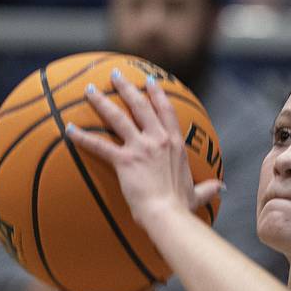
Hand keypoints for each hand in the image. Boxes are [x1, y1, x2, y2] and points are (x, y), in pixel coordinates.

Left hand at [64, 69, 221, 228]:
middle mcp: (158, 140)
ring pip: (118, 117)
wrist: (169, 215)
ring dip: (102, 101)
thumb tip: (221, 188)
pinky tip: (69, 129)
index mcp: (175, 145)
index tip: (149, 81)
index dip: (157, 94)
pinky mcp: (124, 161)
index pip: (165, 112)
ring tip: (90, 90)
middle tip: (114, 75)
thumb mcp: (198, 195)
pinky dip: (82, 136)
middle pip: (140, 106)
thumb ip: (208, 188)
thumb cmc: (182, 207)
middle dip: (126, 87)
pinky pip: (99, 145)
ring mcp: (140, 148)